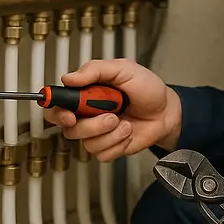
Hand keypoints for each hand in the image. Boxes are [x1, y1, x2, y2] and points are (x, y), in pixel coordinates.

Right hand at [44, 58, 181, 160]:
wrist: (166, 111)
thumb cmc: (147, 88)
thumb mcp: (124, 69)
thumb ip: (96, 70)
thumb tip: (69, 77)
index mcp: (86, 93)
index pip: (58, 103)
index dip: (57, 111)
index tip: (69, 114)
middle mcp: (88, 114)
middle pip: (68, 128)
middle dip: (88, 125)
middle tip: (108, 117)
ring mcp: (97, 132)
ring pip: (86, 142)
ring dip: (110, 132)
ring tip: (124, 120)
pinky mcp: (108, 147)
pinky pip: (102, 153)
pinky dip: (118, 143)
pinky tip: (127, 131)